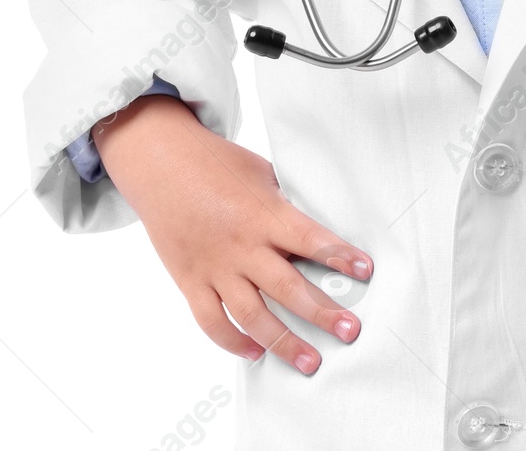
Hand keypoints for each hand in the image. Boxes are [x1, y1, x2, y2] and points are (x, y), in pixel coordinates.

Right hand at [91, 95, 370, 374]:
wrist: (160, 162)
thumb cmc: (216, 162)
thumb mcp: (261, 173)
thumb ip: (284, 206)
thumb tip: (312, 232)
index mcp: (264, 213)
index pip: (310, 239)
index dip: (339, 256)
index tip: (365, 271)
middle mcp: (241, 245)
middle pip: (287, 287)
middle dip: (322, 313)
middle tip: (351, 331)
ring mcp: (214, 267)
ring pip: (252, 315)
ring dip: (283, 343)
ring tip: (311, 361)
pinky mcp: (190, 281)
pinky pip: (211, 321)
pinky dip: (232, 342)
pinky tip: (255, 353)